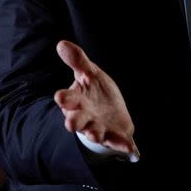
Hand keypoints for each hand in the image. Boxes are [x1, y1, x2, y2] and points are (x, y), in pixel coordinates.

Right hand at [54, 40, 139, 159]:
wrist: (111, 111)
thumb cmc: (95, 92)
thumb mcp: (89, 73)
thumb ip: (78, 60)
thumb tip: (62, 43)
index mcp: (77, 99)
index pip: (67, 98)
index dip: (63, 98)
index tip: (60, 96)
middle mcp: (84, 116)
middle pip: (76, 120)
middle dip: (73, 121)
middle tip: (70, 122)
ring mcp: (98, 127)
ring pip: (93, 132)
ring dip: (94, 133)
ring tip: (94, 133)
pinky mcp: (113, 136)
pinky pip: (117, 142)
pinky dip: (122, 145)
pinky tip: (130, 147)